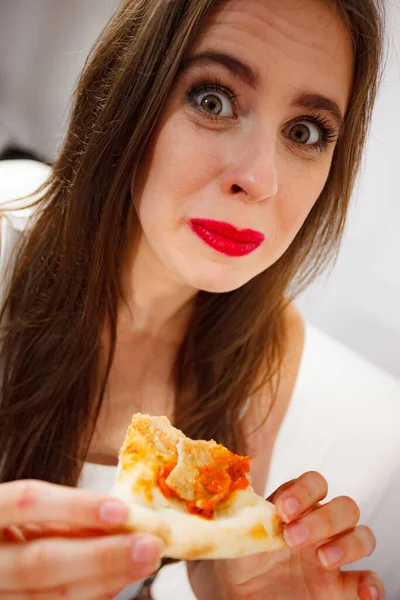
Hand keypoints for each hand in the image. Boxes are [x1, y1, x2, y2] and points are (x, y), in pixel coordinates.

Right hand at [0, 479, 162, 598]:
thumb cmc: (9, 527)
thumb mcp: (24, 512)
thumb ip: (60, 513)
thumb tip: (122, 516)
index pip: (27, 502)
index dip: (74, 505)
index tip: (121, 509)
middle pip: (41, 561)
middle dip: (102, 554)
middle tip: (150, 545)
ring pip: (49, 595)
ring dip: (106, 579)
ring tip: (146, 562)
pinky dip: (92, 596)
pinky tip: (119, 582)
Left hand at [212, 472, 383, 599]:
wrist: (236, 595)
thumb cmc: (236, 559)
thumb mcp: (234, 534)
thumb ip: (240, 514)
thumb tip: (232, 489)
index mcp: (295, 507)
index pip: (314, 484)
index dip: (303, 492)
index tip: (283, 511)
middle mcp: (318, 526)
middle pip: (344, 506)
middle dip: (323, 519)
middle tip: (293, 538)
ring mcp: (332, 555)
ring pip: (362, 535)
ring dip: (348, 544)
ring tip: (322, 560)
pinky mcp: (340, 588)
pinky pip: (369, 580)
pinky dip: (372, 584)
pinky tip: (364, 592)